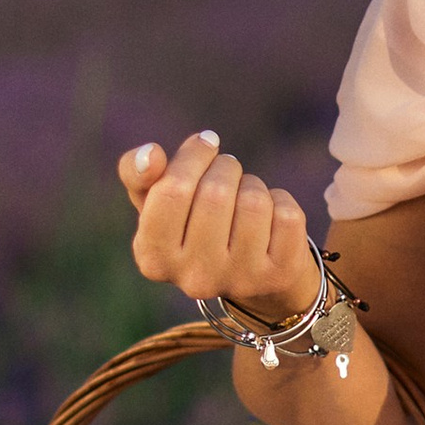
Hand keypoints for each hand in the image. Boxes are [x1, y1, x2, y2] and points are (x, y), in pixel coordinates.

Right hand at [119, 129, 319, 321]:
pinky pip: (286, 213)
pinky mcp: (280, 275)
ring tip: (244, 199)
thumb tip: (150, 155)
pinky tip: (270, 219)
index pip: (172, 190)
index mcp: (153, 258)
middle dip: (225, 168)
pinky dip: (280, 201)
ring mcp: (239, 280)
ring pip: (253, 201)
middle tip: (226, 174)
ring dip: (252, 185)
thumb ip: (137, 173)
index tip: (206, 144)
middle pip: (216, 192)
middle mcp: (194, 278)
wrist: (248, 268)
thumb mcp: (157, 199)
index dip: (193, 156)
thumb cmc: (193, 222)